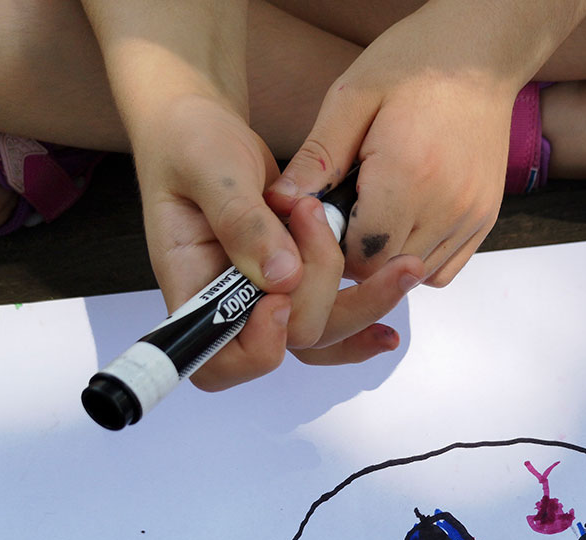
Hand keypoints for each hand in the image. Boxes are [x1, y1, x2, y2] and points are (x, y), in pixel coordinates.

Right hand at [80, 0, 422, 389]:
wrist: (202, 128)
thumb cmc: (189, 144)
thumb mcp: (209, 170)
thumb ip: (241, 222)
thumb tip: (282, 280)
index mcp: (193, 291)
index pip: (219, 365)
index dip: (257, 347)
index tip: (277, 298)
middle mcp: (230, 308)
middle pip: (290, 341)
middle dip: (318, 287)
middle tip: (310, 213)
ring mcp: (265, 300)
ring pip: (322, 334)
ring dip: (363, 304)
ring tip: (394, 261)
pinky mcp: (296, 285)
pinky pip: (333, 320)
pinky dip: (367, 312)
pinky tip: (396, 302)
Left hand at [265, 5, 523, 287]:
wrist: (481, 54)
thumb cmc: (413, 65)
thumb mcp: (352, 98)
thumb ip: (317, 158)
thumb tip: (279, 204)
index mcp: (407, 175)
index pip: (361, 256)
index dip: (333, 248)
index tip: (324, 218)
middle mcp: (446, 206)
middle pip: (386, 272)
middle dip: (356, 256)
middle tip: (344, 215)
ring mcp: (470, 217)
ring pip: (413, 277)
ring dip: (386, 260)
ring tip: (373, 216)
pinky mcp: (484, 220)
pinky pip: (443, 271)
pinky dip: (417, 261)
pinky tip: (402, 225)